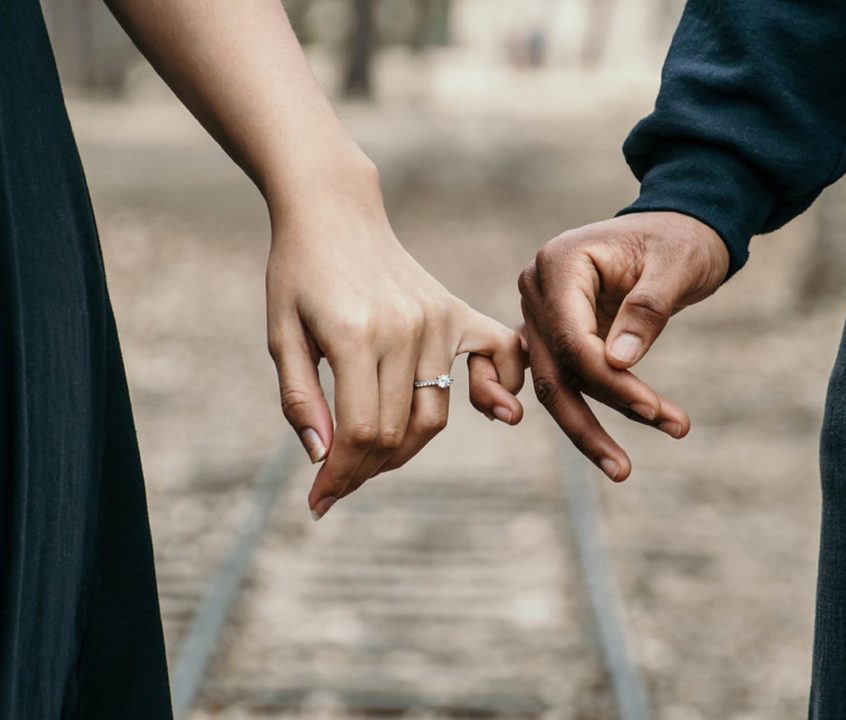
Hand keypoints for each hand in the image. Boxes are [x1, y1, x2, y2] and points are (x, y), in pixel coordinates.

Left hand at [266, 158, 523, 519]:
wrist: (334, 212)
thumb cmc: (297, 272)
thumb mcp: (281, 334)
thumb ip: (300, 398)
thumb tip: (324, 458)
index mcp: (354, 335)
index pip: (360, 432)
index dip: (340, 476)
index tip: (319, 502)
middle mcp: (405, 329)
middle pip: (397, 432)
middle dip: (364, 470)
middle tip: (338, 482)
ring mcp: (437, 319)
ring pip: (434, 413)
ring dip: (404, 449)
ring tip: (371, 456)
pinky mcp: (455, 311)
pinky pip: (498, 357)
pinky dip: (498, 389)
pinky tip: (490, 409)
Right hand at [518, 211, 728, 480]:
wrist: (677, 229)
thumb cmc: (680, 239)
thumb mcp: (676, 264)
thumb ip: (647, 309)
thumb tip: (618, 363)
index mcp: (558, 263)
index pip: (572, 338)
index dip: (609, 380)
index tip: (653, 409)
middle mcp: (537, 289)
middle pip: (554, 370)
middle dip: (590, 421)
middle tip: (624, 469)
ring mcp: (539, 314)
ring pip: (553, 384)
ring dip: (586, 427)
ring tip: (623, 468)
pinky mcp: (553, 334)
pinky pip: (554, 378)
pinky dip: (572, 411)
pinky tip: (587, 446)